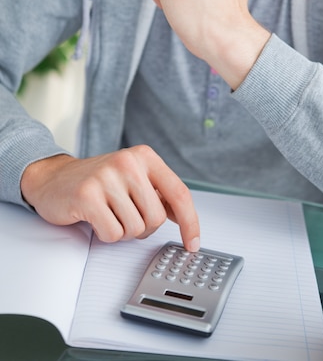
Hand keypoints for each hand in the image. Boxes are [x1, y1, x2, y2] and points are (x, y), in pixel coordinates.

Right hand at [20, 147, 199, 250]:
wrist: (53, 178)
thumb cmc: (98, 182)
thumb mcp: (134, 178)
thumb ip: (159, 194)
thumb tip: (185, 219)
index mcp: (145, 156)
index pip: (179, 193)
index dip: (190, 222)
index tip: (192, 243)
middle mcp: (128, 162)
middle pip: (156, 218)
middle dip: (143, 227)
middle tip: (124, 215)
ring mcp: (107, 177)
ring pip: (135, 228)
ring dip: (122, 231)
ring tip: (108, 213)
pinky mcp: (87, 195)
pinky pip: (112, 234)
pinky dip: (106, 234)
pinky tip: (95, 218)